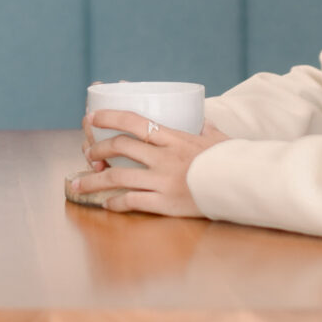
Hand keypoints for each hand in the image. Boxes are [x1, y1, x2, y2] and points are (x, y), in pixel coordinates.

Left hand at [68, 109, 227, 218]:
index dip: (109, 117)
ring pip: (118, 177)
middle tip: (87, 153)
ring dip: (94, 179)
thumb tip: (203, 118)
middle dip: (97, 149)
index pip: (133, 121)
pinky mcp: (165, 203)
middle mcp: (163, 157)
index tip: (92, 118)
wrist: (244, 185)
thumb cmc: (232, 161)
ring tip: (78, 182)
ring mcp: (162, 180)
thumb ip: (205, 128)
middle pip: (120, 148)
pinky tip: (107, 204)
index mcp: (173, 137)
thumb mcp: (217, 138)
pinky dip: (115, 203)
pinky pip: (132, 201)